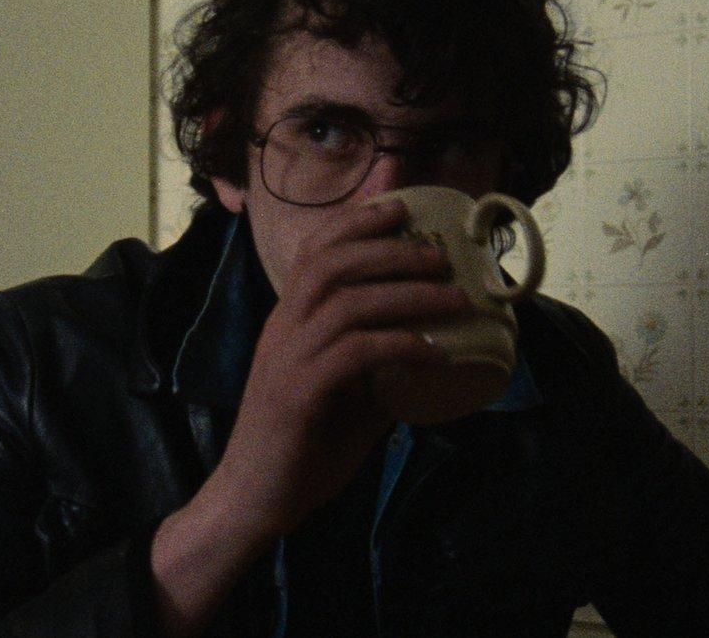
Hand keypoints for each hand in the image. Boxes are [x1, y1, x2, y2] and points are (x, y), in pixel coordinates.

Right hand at [208, 199, 470, 538]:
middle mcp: (283, 329)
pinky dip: (401, 346)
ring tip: (455, 301)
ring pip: (348, 302)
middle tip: (442, 257)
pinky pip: (356, 353)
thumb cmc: (298, 449)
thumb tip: (426, 353)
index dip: (355, 224)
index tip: (401, 209)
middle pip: (332, 264)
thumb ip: (376, 372)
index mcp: (288, 323)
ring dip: (408, 295)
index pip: (314, 254)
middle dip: (391, 251)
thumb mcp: (346, 400)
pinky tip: (436, 354)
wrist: (253, 501)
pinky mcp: (299, 393)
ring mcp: (288, 358)